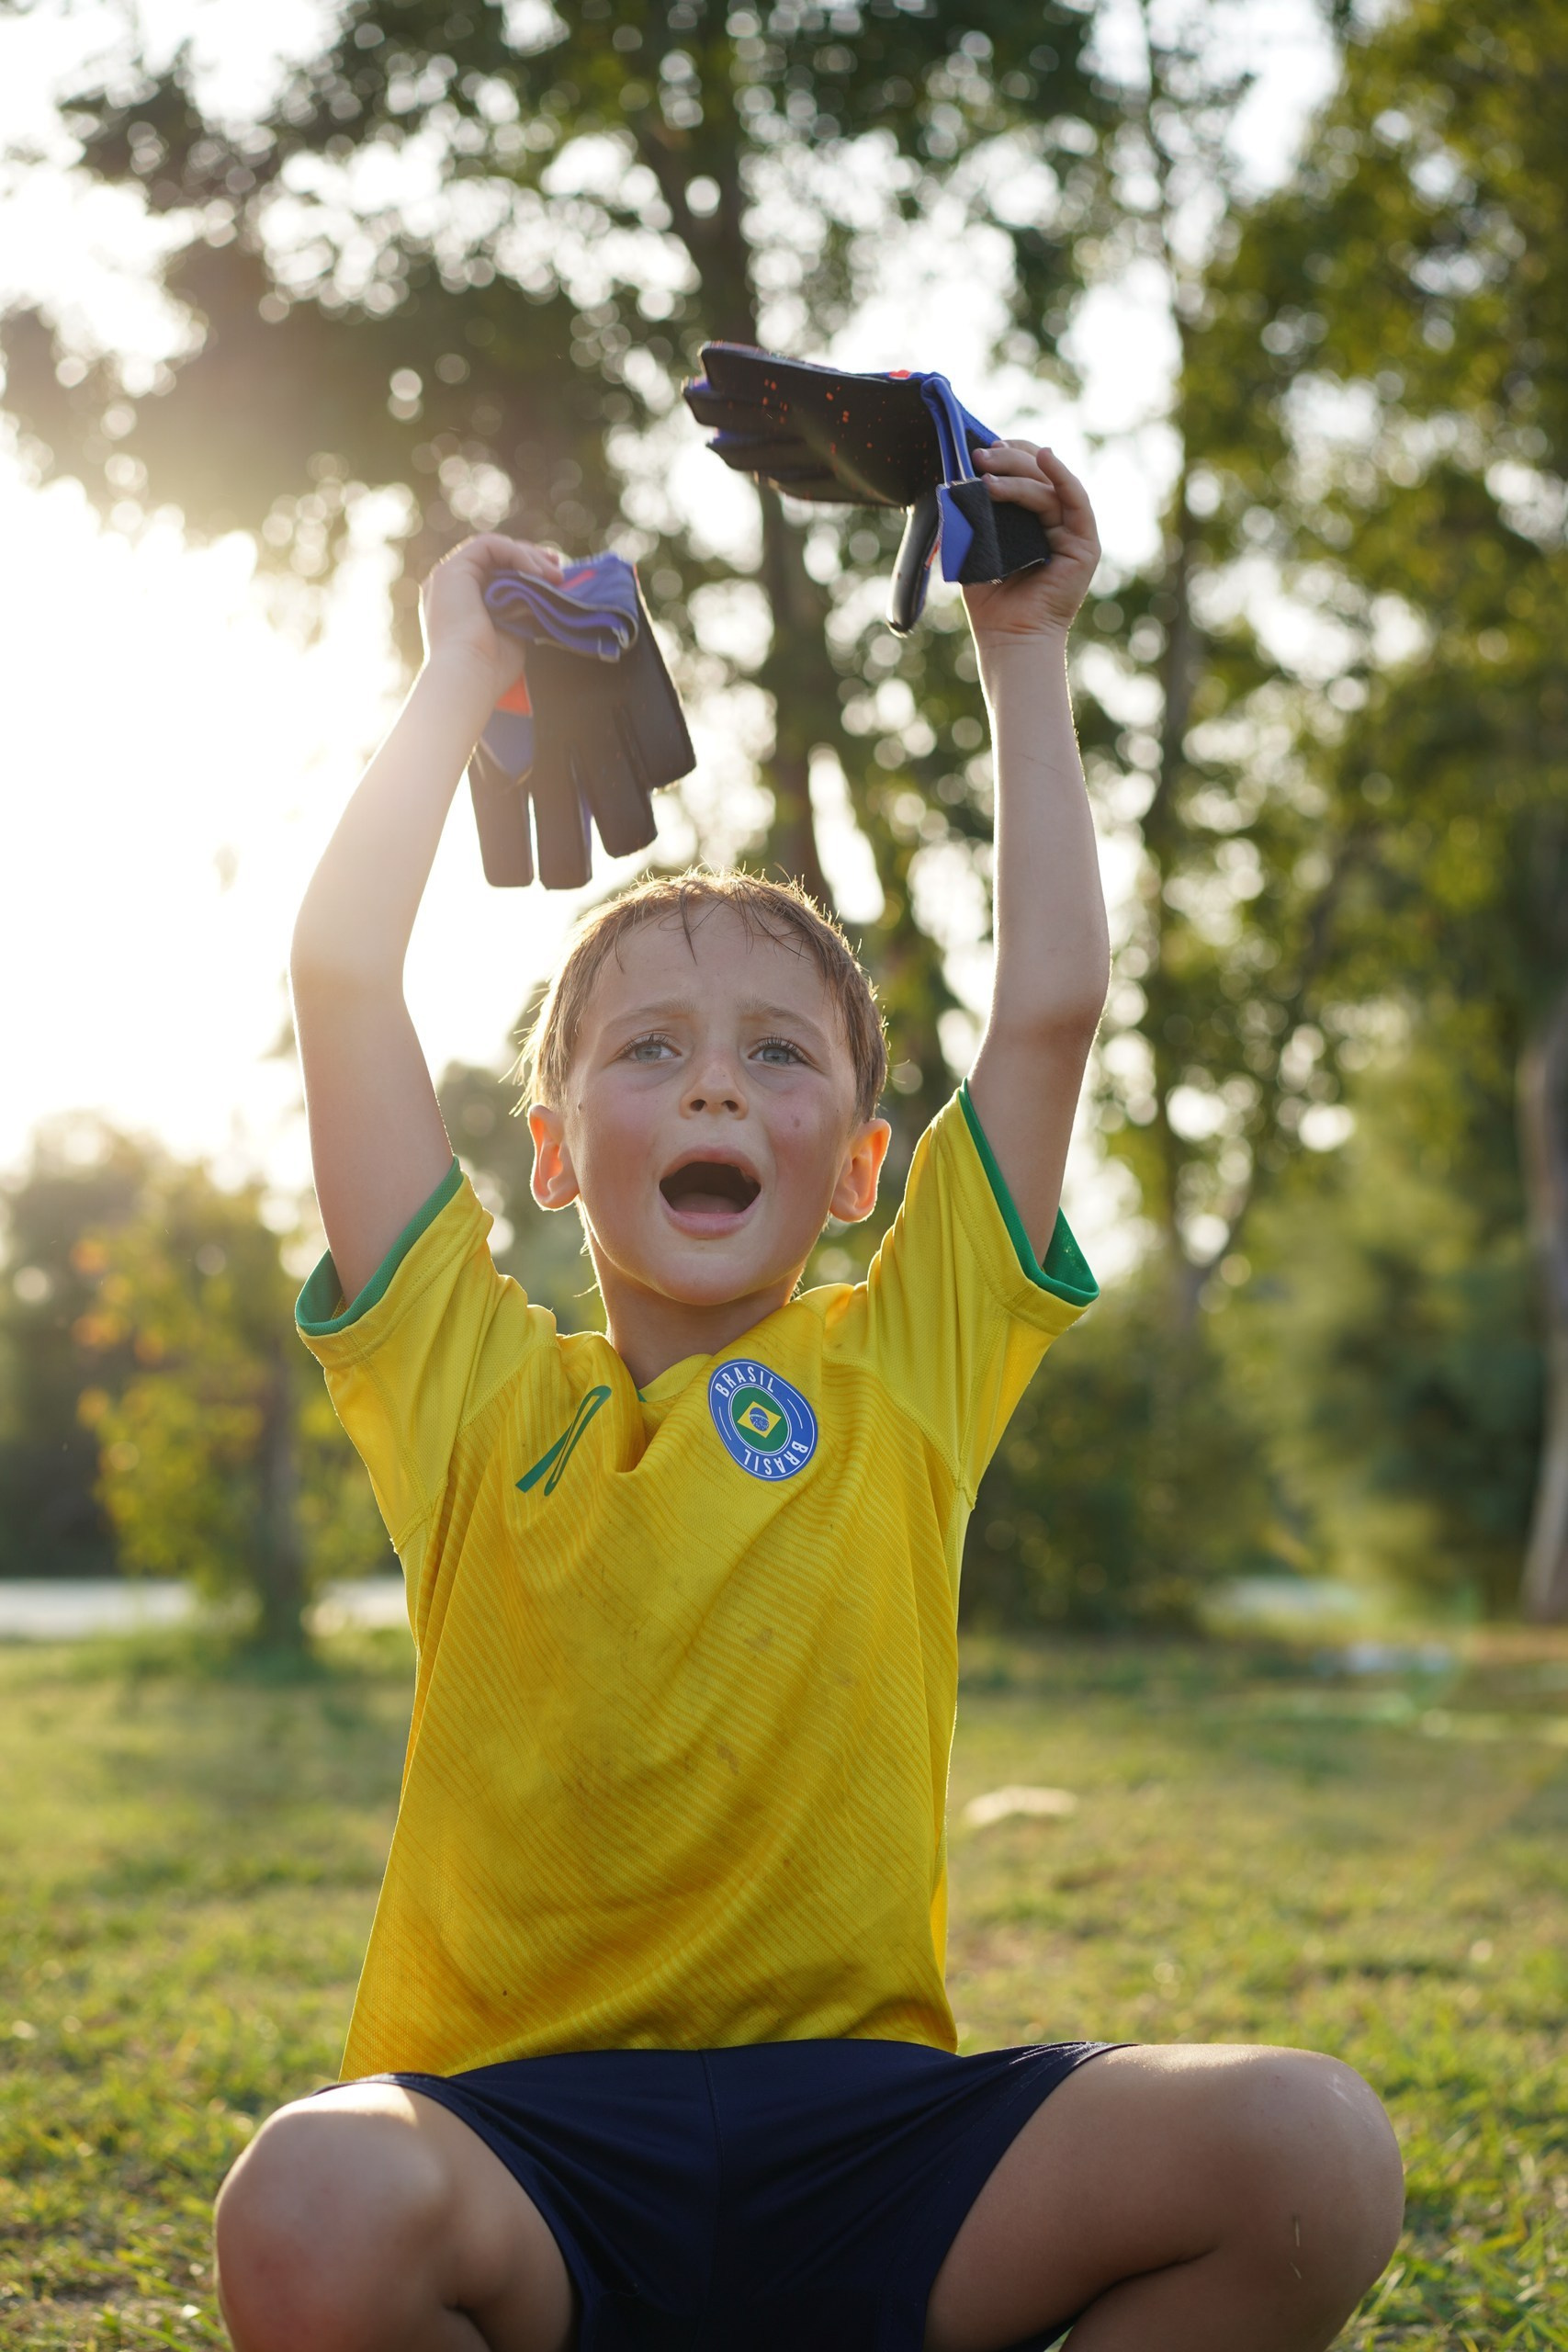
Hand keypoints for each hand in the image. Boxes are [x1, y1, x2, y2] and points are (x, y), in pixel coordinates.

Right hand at [419, 532, 563, 700]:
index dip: (524, 569)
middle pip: (493, 558)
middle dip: (529, 558)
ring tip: (554, 576)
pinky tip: (536, 572)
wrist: (468, 677)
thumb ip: (519, 610)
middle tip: (558, 570)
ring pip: (492, 549)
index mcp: (460, 605)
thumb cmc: (490, 669)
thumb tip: (540, 595)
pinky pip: (487, 545)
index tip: (553, 576)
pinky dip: (515, 553)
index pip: (492, 573)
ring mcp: (447, 577)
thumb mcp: (512, 632)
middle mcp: (449, 588)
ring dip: (527, 556)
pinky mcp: (450, 570)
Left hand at [962, 443, 1099, 647]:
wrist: (1008, 637)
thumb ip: (974, 514)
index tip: (982, 448)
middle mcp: (1056, 523)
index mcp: (1033, 521)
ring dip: (1019, 472)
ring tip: (988, 471)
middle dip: (1008, 460)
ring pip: (1048, 487)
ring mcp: (1073, 533)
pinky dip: (1062, 476)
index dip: (1009, 457)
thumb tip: (959, 478)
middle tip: (979, 456)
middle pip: (1037, 475)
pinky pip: (1076, 501)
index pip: (1027, 476)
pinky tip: (1046, 457)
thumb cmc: (991, 599)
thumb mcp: (976, 546)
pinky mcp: (1085, 545)